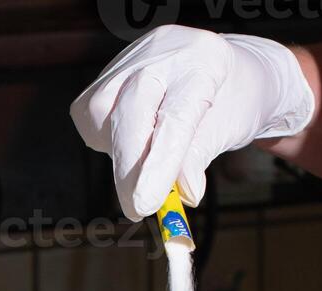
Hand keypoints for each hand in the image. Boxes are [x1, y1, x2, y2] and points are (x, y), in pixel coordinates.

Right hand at [70, 26, 314, 219]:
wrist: (225, 71)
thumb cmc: (231, 102)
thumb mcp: (227, 131)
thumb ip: (197, 160)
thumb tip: (181, 196)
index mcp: (202, 61)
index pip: (174, 118)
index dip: (158, 165)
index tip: (144, 206)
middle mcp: (162, 51)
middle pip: (130, 111)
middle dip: (128, 167)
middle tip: (137, 208)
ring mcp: (131, 57)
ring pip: (101, 113)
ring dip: (118, 153)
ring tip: (146, 161)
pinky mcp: (109, 70)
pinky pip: (90, 113)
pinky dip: (106, 139)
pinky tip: (131, 140)